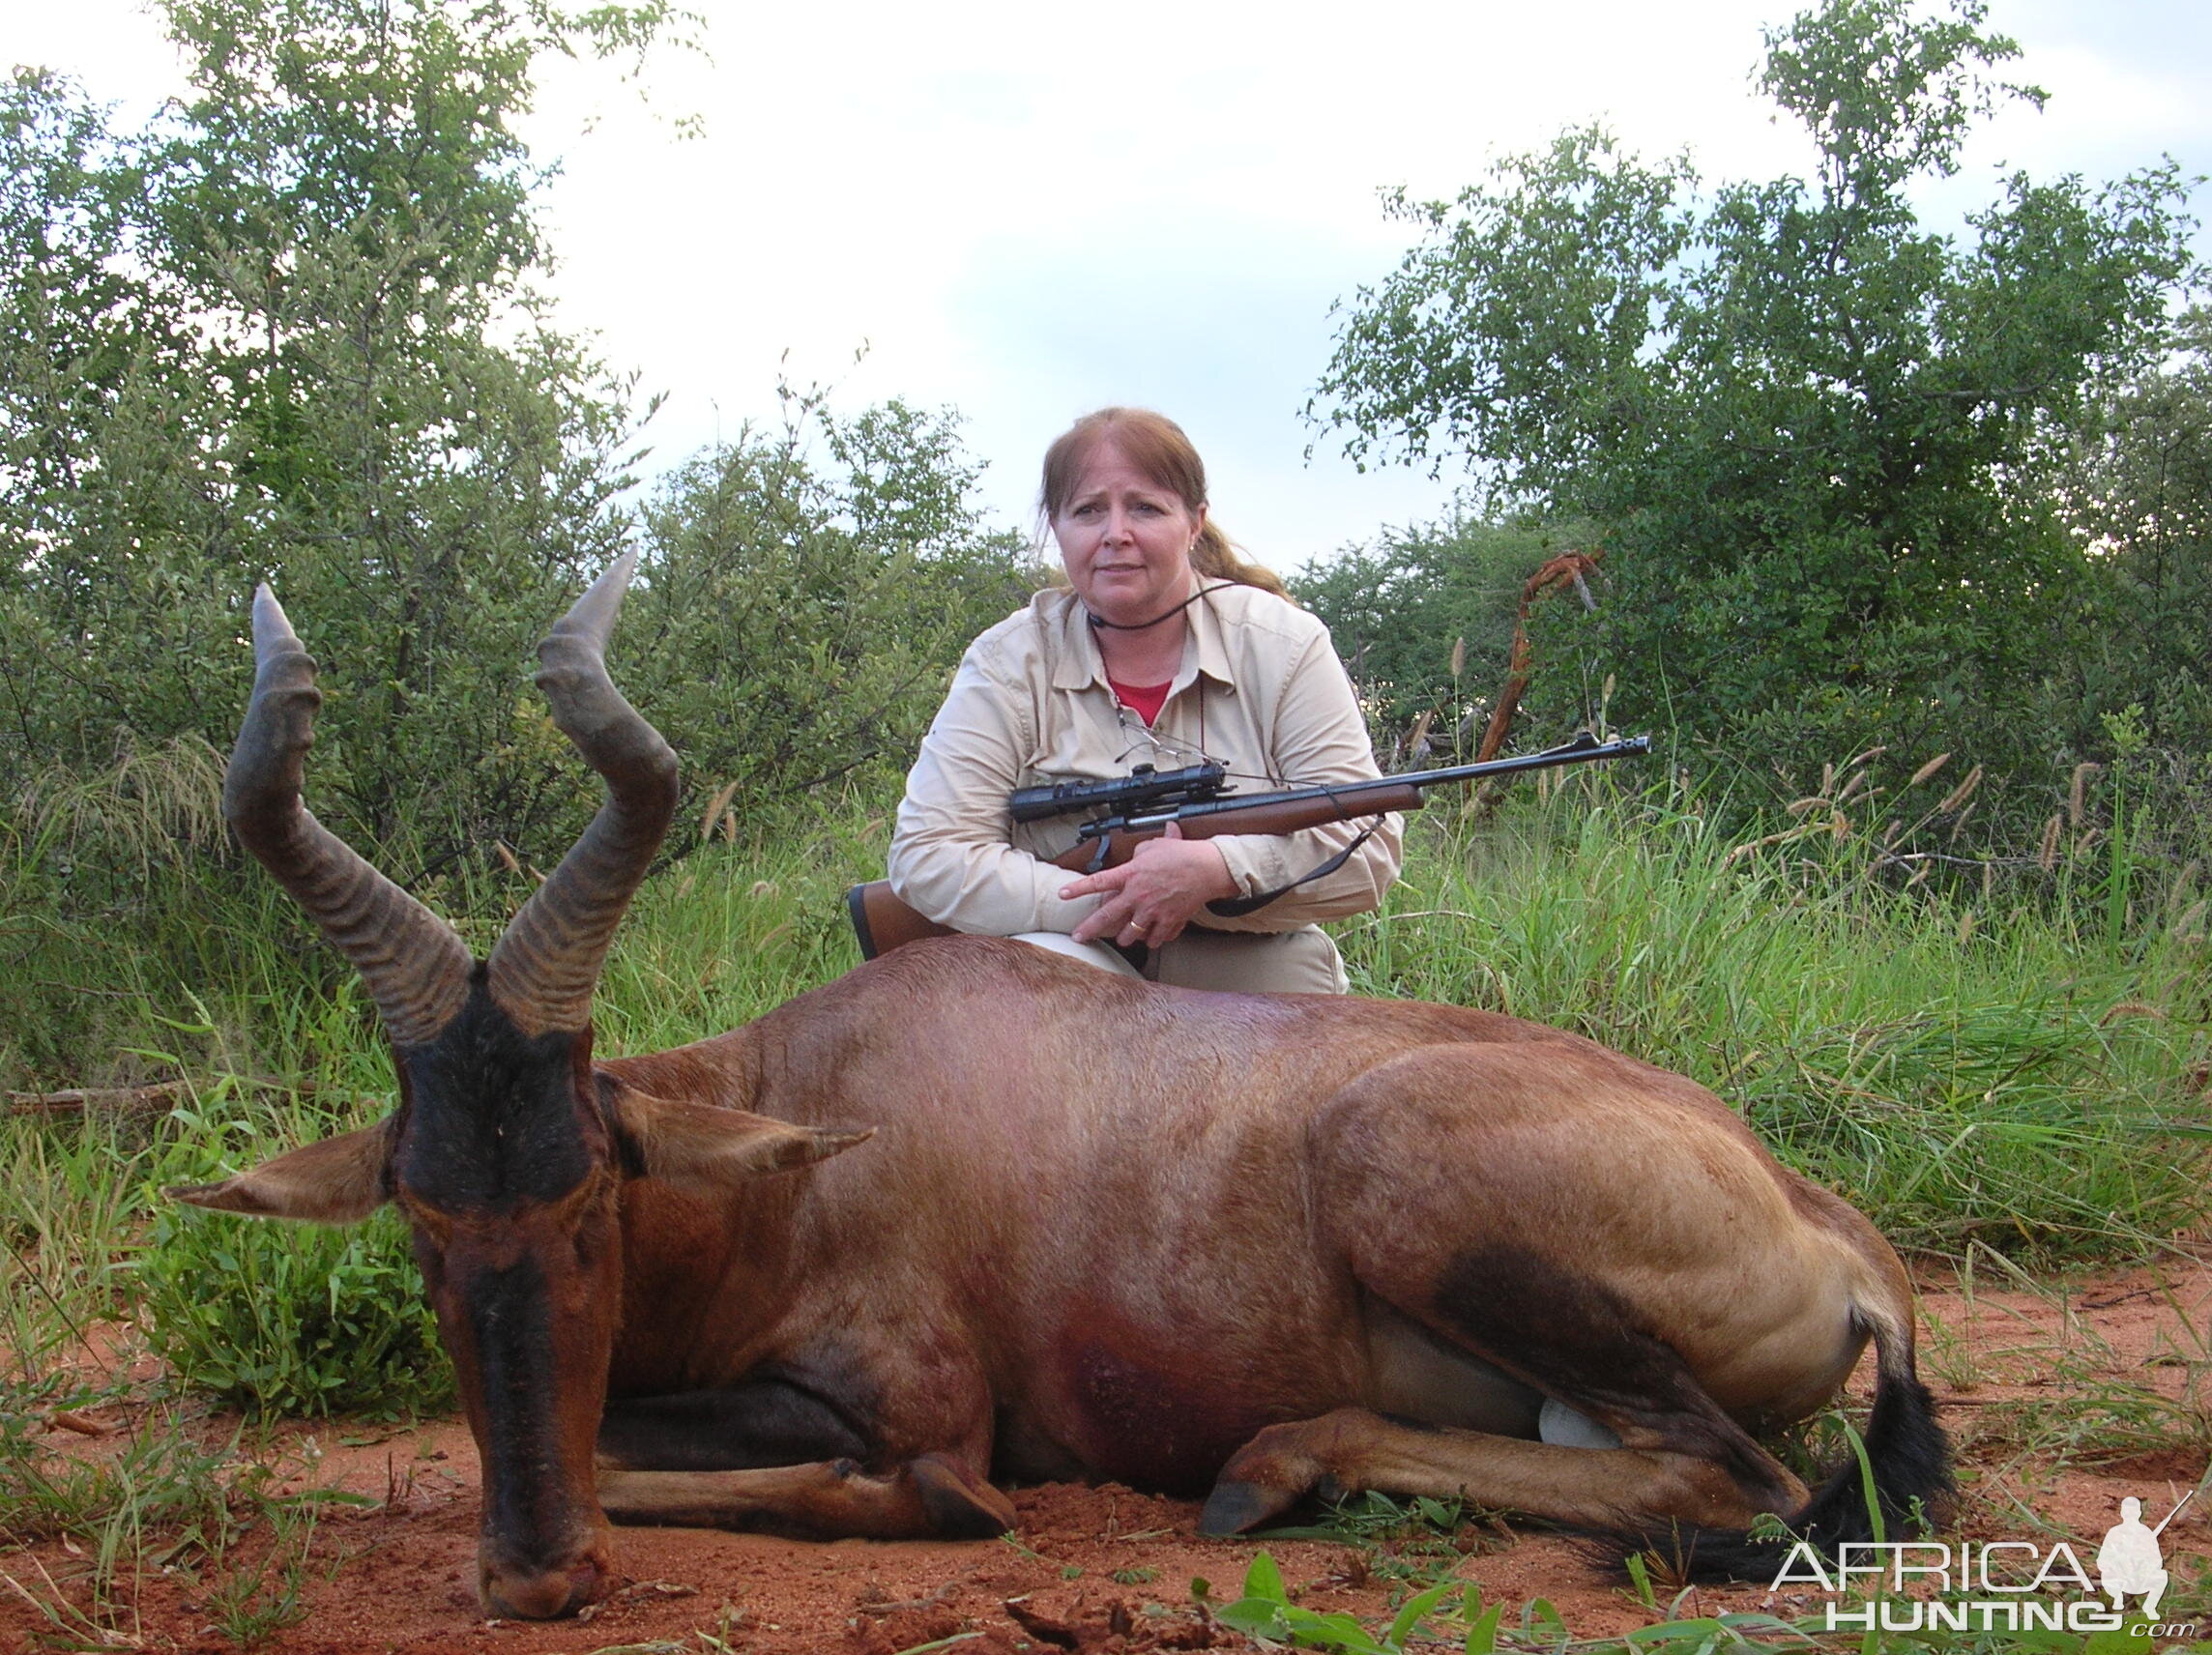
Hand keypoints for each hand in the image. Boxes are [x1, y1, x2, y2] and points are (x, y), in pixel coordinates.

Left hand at [1062, 822, 1236, 949]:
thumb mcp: (1155, 846)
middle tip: (1078, 937)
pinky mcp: (1169, 922)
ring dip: (1126, 938)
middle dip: (1089, 929)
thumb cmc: (1183, 854)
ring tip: (1124, 938)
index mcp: (1131, 874)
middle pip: (1107, 917)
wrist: (1207, 869)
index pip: (1098, 882)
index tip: (1063, 894)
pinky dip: (1154, 939)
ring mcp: (1152, 912)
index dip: (1078, 889)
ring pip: (1130, 935)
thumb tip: (1137, 853)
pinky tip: (1154, 937)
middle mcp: (1137, 895)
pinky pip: (1156, 939)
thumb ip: (1140, 851)